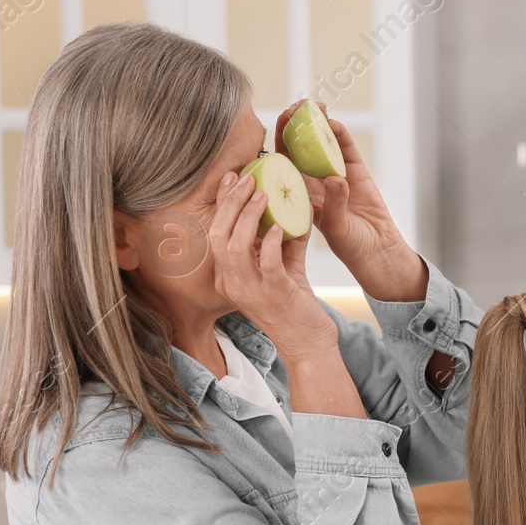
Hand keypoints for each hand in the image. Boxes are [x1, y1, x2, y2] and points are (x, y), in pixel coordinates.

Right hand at [209, 171, 338, 362]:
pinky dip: (269, 241)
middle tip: (245, 178)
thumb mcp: (285, 270)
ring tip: (263, 194)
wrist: (309, 346)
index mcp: (229, 277)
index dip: (222, 204)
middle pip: (218, 235)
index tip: (231, 178)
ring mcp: (250, 291)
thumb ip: (284, 243)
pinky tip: (279, 226)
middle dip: (230, 203)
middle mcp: (232, 284)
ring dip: (248, 217)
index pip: (216, 233)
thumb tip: (294, 210)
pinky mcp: (273, 296)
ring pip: (234, 247)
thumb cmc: (295, 308)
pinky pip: (265, 263)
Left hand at [273, 100, 424, 301]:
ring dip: (318, 123)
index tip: (278, 122)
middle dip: (298, 123)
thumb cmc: (350, 245)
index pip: (284, 161)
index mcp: (299, 192)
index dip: (280, 140)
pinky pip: (345, 148)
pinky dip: (339, 134)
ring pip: (322, 142)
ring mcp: (335, 172)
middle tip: (297, 106)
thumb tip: (335, 179)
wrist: (378, 251)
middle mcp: (314, 179)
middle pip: (301, 145)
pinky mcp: (357, 171)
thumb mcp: (335, 227)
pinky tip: (333, 121)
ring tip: (315, 105)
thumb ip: (334, 204)